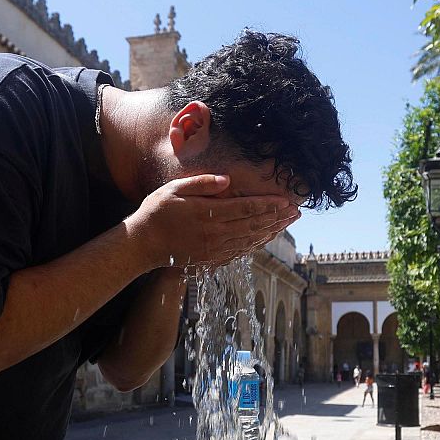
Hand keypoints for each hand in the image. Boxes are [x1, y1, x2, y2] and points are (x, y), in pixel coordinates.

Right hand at [126, 174, 299, 268]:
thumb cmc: (157, 212)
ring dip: (272, 231)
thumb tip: (227, 180)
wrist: (143, 244)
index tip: (287, 200)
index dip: (269, 205)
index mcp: (208, 214)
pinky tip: (266, 237)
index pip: (246, 208)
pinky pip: (240, 251)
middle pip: (254, 225)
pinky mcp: (211, 258)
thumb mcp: (174, 189)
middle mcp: (215, 233)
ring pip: (250, 239)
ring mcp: (214, 248)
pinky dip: (256, 244)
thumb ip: (202, 184)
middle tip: (296, 211)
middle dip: (277, 217)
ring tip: (287, 223)